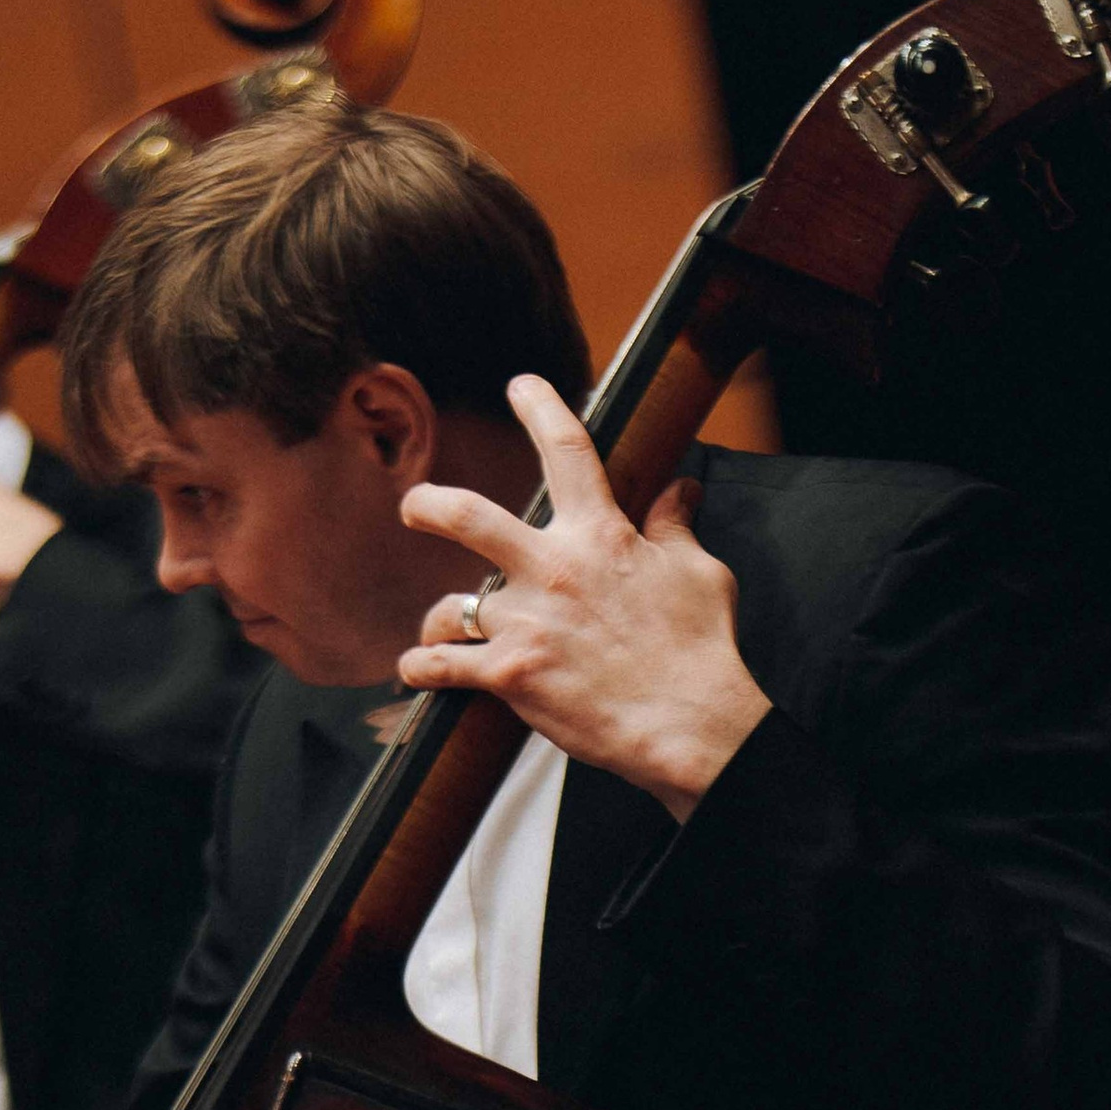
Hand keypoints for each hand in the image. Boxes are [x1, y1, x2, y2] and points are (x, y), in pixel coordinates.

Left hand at [397, 377, 770, 820]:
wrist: (689, 722)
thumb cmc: (699, 649)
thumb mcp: (699, 573)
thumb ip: (676, 529)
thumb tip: (680, 490)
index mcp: (600, 535)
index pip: (568, 452)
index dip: (541, 409)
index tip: (520, 387)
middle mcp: (553, 568)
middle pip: (469, 518)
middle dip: (430, 506)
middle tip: (411, 506)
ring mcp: (527, 622)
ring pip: (451, 607)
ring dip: (438, 619)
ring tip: (435, 632)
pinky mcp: (510, 675)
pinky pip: (445, 665)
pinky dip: (424, 667)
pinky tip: (416, 669)